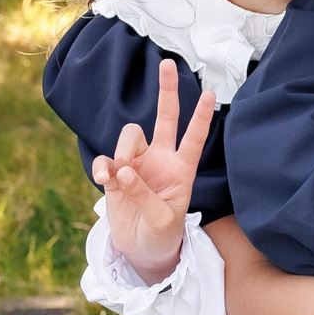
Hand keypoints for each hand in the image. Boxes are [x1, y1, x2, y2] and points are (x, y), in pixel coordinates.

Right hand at [89, 59, 213, 281]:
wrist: (142, 250)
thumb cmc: (162, 235)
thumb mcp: (162, 220)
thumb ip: (144, 195)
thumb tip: (124, 171)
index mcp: (182, 169)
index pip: (195, 138)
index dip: (202, 117)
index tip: (211, 93)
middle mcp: (161, 160)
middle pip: (165, 117)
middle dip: (167, 90)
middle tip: (167, 63)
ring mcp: (137, 164)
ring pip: (129, 136)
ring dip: (123, 151)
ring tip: (118, 177)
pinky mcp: (115, 174)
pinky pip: (106, 159)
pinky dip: (102, 167)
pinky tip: (103, 179)